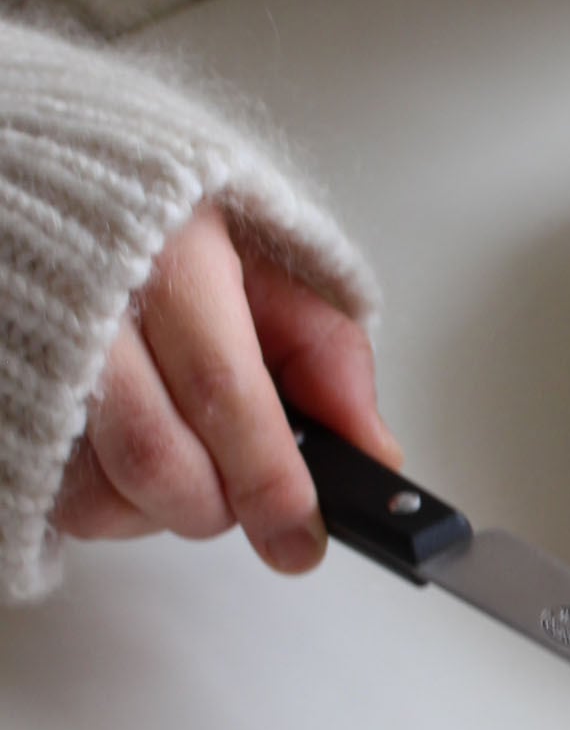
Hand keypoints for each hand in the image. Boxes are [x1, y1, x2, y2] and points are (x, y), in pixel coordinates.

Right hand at [54, 203, 398, 574]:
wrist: (32, 197)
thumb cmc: (159, 235)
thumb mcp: (261, 264)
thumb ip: (324, 354)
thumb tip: (374, 452)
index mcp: (168, 252)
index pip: (223, 389)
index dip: (270, 477)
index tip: (301, 533)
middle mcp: (85, 307)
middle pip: (159, 458)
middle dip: (222, 505)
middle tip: (253, 503)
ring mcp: (31, 365)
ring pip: (102, 496)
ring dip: (162, 510)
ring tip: (186, 455)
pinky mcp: (7, 415)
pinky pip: (59, 500)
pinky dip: (111, 503)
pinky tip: (126, 455)